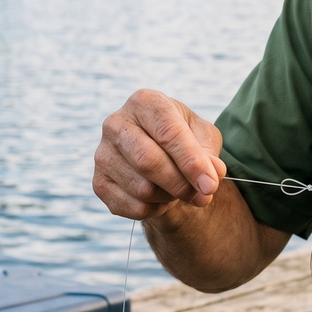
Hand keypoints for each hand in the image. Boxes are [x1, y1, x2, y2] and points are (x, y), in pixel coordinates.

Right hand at [93, 89, 227, 220]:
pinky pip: (134, 208)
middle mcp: (116, 124)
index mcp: (144, 102)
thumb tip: (211, 176)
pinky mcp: (99, 183)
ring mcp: (103, 154)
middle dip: (181, 184)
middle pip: (148, 161)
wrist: (158, 153)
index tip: (210, 185)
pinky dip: (157, 209)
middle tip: (204, 196)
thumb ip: (209, 154)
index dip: (191, 162)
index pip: (167, 133)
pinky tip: (162, 196)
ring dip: (171, 197)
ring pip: (143, 189)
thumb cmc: (183, 139)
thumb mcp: (203, 137)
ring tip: (180, 188)